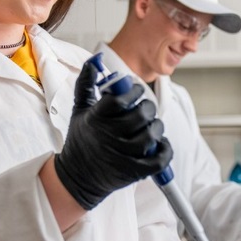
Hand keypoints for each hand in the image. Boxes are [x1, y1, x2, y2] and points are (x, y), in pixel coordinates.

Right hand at [54, 56, 172, 209]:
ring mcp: (123, 155)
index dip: (132, 91)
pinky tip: (159, 144)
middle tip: (145, 109)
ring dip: (156, 128)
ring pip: (151, 136)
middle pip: (140, 116)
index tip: (134, 91)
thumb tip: (94, 61)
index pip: (119, 100)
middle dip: (147, 108)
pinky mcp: (134, 172)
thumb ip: (86, 84)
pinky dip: (164, 150)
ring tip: (151, 126)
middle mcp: (110, 137)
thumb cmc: (81, 141)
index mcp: (96, 119)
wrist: (76, 178)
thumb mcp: (79, 110)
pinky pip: (158, 160)